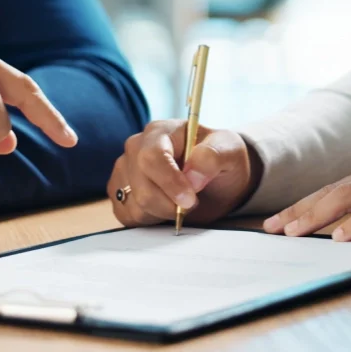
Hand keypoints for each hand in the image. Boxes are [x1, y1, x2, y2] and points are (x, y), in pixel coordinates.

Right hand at [107, 120, 262, 226]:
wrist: (216, 178)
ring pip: (134, 205)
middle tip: (193, 202)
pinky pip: (128, 216)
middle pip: (141, 186)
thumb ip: (214, 157)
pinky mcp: (120, 193)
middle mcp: (136, 148)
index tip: (190, 199)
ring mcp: (125, 171)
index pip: (152, 157)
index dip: (169, 182)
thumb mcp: (230, 151)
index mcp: (160, 131)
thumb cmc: (220, 159)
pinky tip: (165, 208)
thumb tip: (192, 177)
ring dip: (163, 213)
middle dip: (170, 203)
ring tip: (180, 202)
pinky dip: (151, 220)